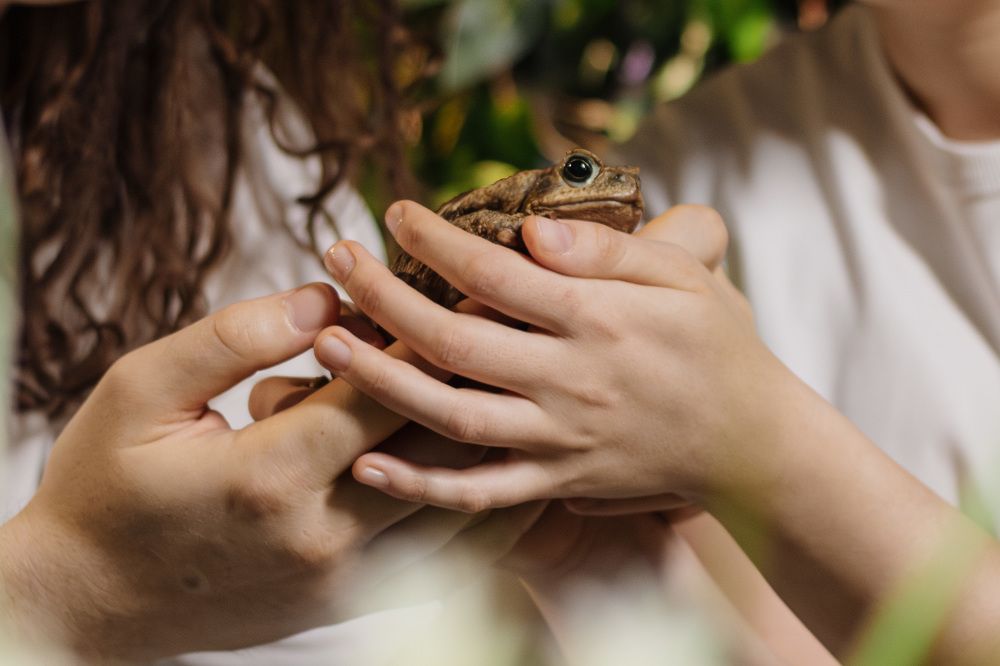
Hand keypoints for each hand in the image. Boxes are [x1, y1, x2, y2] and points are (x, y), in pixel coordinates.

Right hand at [0, 283, 542, 661]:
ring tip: (528, 386)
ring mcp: (345, 577)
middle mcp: (323, 534)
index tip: (468, 283)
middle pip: (438, 447)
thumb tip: (322, 298)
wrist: (90, 602)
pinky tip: (511, 466)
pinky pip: (447, 557)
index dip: (430, 332)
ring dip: (499, 442)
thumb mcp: (140, 392)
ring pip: (460, 508)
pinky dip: (486, 509)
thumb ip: (233, 337)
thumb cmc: (106, 487)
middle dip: (479, 377)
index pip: (382, 392)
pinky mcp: (353, 600)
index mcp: (269, 475)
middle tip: (519, 326)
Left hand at [313, 202, 807, 511]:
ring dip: (381, 382)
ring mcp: (559, 440)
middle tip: (333, 258)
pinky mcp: (557, 483)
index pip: (495, 271)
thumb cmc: (714, 345)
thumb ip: (607, 253)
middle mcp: (570, 381)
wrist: (750, 442)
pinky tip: (368, 466)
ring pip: (451, 415)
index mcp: (597, 319)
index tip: (391, 212)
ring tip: (326, 345)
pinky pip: (481, 493)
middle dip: (382, 295)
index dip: (435, 240)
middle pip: (454, 338)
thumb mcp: (681, 277)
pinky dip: (423, 486)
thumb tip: (532, 231)